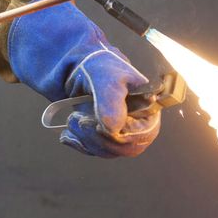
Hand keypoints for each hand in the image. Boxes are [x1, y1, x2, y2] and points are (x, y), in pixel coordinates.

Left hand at [8, 0, 160, 157]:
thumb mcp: (104, 78)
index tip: (97, 125)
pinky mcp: (106, 137)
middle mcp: (139, 122)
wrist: (78, 68)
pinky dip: (80, 144)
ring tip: (72, 120)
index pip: (142, 134)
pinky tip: (68, 134)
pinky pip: (96, 151)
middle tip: (76, 119)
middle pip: (126, 147)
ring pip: (109, 151)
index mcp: (148, 107)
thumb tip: (114, 128)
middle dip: (98, 138)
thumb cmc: (98, 67)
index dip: (120, 135)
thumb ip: (110, 100)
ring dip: (86, 139)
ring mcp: (123, 131)